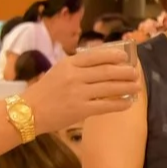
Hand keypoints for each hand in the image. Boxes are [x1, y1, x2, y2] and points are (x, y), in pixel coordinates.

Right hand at [20, 44, 138, 132]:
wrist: (29, 111)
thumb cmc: (46, 91)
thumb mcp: (59, 71)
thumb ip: (78, 66)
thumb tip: (104, 61)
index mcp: (69, 64)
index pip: (97, 56)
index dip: (115, 56)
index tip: (126, 58)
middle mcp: (74, 76)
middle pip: (107, 71)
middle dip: (126, 72)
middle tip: (136, 73)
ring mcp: (78, 93)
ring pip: (110, 88)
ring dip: (127, 87)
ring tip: (137, 87)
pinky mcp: (81, 110)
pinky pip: (106, 105)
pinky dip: (120, 104)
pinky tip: (128, 103)